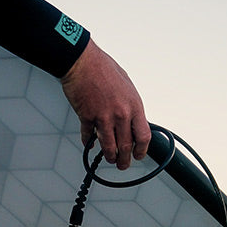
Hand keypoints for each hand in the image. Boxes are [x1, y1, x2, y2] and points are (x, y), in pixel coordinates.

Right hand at [60, 40, 150, 169]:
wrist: (82, 62)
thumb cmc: (104, 69)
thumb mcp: (127, 86)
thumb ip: (130, 105)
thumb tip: (132, 120)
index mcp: (134, 106)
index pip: (143, 136)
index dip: (142, 150)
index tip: (139, 155)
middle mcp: (121, 114)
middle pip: (126, 146)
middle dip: (125, 160)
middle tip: (123, 164)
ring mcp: (103, 117)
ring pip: (109, 147)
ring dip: (109, 156)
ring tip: (110, 159)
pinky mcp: (86, 117)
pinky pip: (88, 136)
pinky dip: (88, 142)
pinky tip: (89, 143)